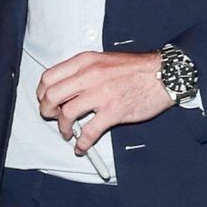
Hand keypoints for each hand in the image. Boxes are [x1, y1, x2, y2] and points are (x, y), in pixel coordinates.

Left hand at [36, 50, 170, 151]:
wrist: (164, 74)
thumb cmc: (135, 69)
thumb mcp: (103, 60)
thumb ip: (83, 71)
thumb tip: (65, 89)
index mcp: (85, 62)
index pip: (49, 77)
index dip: (42, 93)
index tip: (45, 101)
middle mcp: (90, 76)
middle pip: (52, 96)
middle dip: (47, 111)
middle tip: (52, 117)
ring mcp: (101, 94)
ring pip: (66, 114)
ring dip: (63, 128)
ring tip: (67, 133)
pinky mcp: (113, 112)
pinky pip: (89, 132)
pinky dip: (81, 143)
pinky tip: (81, 146)